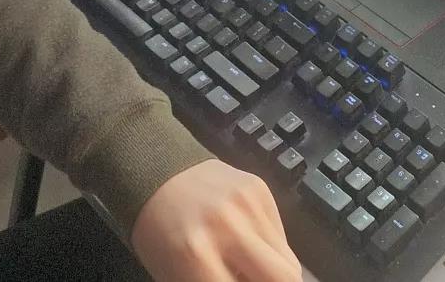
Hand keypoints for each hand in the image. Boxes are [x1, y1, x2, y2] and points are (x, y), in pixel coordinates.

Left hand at [131, 158, 301, 281]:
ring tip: (249, 267)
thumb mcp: (175, 275)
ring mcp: (246, 204)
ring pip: (289, 261)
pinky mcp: (258, 188)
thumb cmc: (159, 234)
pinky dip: (269, 248)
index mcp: (196, 257)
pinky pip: (281, 235)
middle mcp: (227, 227)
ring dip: (273, 271)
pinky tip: (247, 242)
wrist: (154, 173)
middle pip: (285, 278)